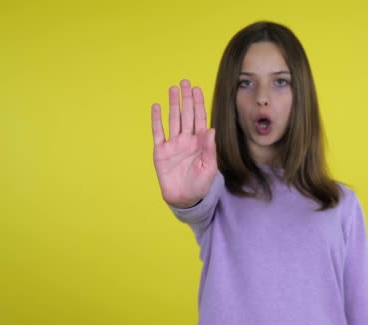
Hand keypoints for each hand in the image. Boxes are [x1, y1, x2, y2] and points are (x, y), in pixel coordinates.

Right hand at [151, 79, 216, 207]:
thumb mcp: (209, 168)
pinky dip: (157, 120)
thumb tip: (211, 129)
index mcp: (200, 142)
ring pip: (173, 119)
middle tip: (185, 82)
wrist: (184, 199)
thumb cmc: (200, 185)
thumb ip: (209, 149)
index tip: (197, 89)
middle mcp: (186, 139)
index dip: (198, 104)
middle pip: (186, 114)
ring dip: (173, 104)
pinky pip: (158, 132)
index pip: (199, 118)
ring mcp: (173, 144)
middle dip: (186, 98)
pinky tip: (156, 106)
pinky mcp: (161, 151)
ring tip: (173, 89)